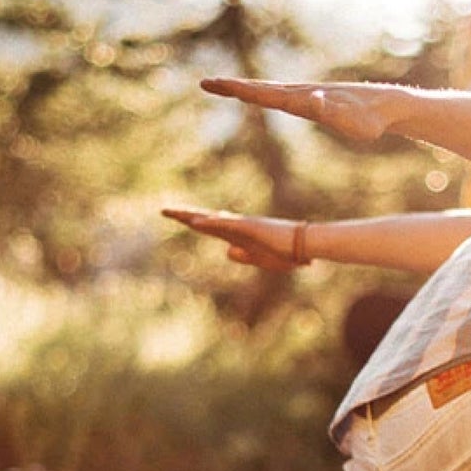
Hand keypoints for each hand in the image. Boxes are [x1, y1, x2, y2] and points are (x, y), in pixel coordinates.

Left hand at [162, 206, 300, 271]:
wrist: (306, 246)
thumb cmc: (287, 253)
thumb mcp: (260, 259)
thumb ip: (244, 255)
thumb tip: (228, 251)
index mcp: (239, 236)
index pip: (211, 227)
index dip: (193, 222)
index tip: (177, 218)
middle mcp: (238, 227)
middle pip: (206, 219)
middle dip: (185, 215)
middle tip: (163, 210)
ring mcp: (244, 225)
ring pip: (212, 219)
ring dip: (192, 216)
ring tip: (172, 212)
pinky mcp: (251, 227)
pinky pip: (226, 224)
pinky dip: (210, 223)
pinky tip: (196, 223)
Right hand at [200, 77, 399, 142]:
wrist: (388, 106)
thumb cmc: (371, 120)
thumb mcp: (354, 123)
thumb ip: (334, 111)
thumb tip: (314, 99)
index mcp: (304, 100)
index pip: (266, 94)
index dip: (240, 90)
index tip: (217, 84)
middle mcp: (302, 93)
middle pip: (261, 88)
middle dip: (233, 86)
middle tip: (205, 83)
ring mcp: (306, 95)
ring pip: (269, 89)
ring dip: (244, 87)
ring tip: (222, 86)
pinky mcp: (312, 99)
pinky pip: (280, 95)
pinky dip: (262, 92)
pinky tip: (257, 94)